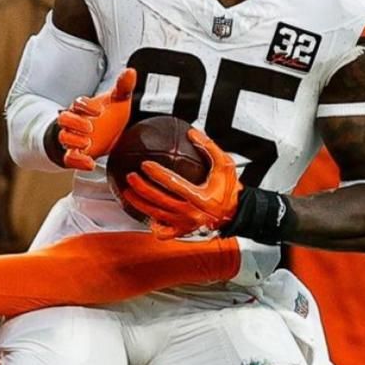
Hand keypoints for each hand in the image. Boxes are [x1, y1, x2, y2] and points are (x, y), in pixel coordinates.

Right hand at [52, 69, 135, 171]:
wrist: (105, 137)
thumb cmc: (108, 116)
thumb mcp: (117, 101)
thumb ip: (123, 87)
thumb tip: (130, 71)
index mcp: (83, 108)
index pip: (77, 103)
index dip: (86, 106)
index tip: (99, 111)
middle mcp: (74, 122)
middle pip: (63, 119)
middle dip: (74, 123)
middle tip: (90, 127)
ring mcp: (73, 139)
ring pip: (63, 138)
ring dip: (73, 140)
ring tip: (87, 143)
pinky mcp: (74, 155)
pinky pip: (69, 158)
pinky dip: (77, 161)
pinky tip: (90, 164)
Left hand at [120, 127, 240, 236]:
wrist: (237, 213)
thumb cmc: (229, 189)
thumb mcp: (225, 165)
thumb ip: (209, 147)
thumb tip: (193, 132)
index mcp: (200, 198)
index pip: (174, 184)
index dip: (157, 174)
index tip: (145, 165)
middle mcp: (191, 213)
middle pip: (160, 201)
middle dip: (142, 188)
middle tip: (131, 176)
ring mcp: (185, 224)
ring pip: (156, 215)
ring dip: (139, 204)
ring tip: (127, 192)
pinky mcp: (183, 231)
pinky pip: (163, 232)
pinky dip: (152, 225)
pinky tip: (144, 215)